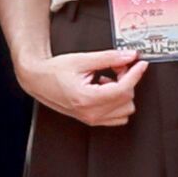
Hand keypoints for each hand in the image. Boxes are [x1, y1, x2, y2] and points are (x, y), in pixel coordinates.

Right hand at [22, 43, 148, 129]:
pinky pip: (118, 117)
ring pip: (126, 110)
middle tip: (117, 67)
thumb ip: (109, 58)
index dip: (135, 74)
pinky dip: (117, 103)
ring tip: (108, 80)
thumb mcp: (82, 60)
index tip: (140, 64)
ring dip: (122, 94)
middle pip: (127, 99)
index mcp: (88, 98)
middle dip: (126, 81)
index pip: (123, 88)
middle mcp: (91, 112)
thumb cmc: (53, 71)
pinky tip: (106, 91)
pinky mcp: (92, 120)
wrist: (37, 79)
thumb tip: (129, 56)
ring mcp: (92, 118)